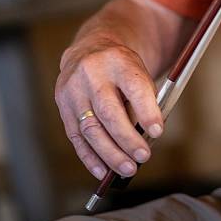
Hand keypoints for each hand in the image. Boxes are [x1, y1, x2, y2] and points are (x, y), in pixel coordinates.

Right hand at [55, 37, 163, 180]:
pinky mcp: (63, 106)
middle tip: (144, 157)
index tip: (158, 131)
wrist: (91, 49)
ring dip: (110, 154)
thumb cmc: (121, 67)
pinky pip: (76, 137)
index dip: (146, 111)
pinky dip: (90, 157)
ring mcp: (73, 90)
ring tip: (128, 169)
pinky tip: (103, 172)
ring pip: (90, 128)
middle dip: (127, 139)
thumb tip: (148, 137)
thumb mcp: (137, 70)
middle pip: (108, 111)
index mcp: (117, 60)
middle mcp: (91, 74)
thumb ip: (144, 99)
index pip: (133, 86)